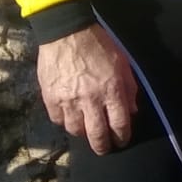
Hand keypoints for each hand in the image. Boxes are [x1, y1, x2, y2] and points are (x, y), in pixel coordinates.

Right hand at [36, 25, 137, 154]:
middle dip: (103, 146)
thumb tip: (131, 110)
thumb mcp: (122, 62)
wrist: (67, 32)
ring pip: (76, 130)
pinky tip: (71, 119)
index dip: (122, 136)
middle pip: (97, 134)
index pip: (120, 123)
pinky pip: (58, 120)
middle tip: (105, 149)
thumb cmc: (99, 45)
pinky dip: (65, 122)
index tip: (122, 141)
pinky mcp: (50, 98)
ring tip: (87, 132)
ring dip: (83, 134)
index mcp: (111, 90)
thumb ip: (128, 88)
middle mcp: (90, 99)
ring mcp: (68, 101)